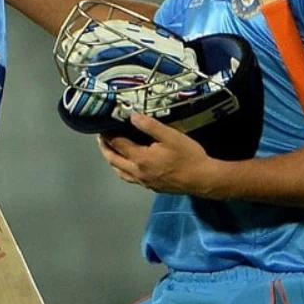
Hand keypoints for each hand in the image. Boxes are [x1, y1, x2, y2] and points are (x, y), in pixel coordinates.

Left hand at [98, 112, 229, 196]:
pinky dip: (121, 170)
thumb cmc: (188, 156)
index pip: (117, 144)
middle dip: (105, 148)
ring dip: (112, 160)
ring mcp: (143, 182)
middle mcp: (137, 172)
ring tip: (109, 150)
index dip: (108, 134)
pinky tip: (126, 165)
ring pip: (119, 172)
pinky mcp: (150, 187)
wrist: (203, 180)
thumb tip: (132, 116)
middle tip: (101, 137)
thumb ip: (150, 126)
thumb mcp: (171, 136)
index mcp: (140, 158)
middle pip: (113, 160)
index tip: (102, 125)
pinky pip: (129, 178)